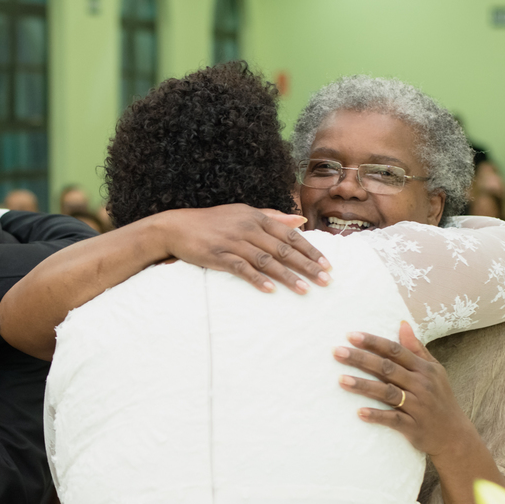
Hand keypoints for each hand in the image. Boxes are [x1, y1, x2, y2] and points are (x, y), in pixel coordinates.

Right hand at [155, 205, 329, 293]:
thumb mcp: (243, 213)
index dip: (310, 250)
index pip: (290, 234)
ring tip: (304, 290)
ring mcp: (233, 242)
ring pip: (267, 260)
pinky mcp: (218, 255)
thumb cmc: (213, 222)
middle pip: (283, 248)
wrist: (177, 227)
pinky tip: (270, 290)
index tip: (327, 264)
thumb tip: (300, 221)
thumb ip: (272, 216)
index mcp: (256, 217)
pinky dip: (257, 279)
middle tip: (325, 280)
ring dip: (287, 276)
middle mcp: (248, 228)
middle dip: (307, 265)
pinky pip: (242, 269)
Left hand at [332, 322, 471, 457]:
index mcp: (425, 369)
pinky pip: (393, 419)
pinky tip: (360, 412)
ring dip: (363, 386)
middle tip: (337, 352)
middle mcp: (422, 385)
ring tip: (340, 380)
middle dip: (361, 359)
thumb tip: (402, 323)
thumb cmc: (440, 398)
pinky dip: (377, 415)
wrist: (455, 435)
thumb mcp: (435, 371)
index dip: (373, 342)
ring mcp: (418, 406)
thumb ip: (417, 348)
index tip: (351, 335)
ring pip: (387, 392)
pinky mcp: (414, 427)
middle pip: (387, 368)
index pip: (395, 351)